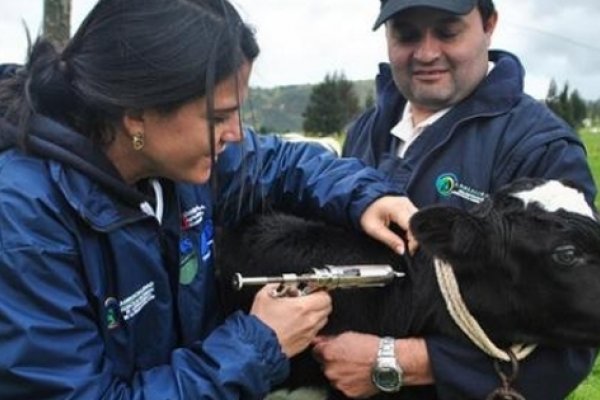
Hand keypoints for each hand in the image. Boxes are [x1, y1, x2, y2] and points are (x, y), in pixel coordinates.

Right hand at [250, 284, 331, 356]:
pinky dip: (311, 326)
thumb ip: (276, 285)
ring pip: (323, 320)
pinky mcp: (305, 343)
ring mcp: (308, 333)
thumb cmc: (261, 324)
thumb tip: (282, 284)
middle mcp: (309, 321)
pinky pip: (315, 331)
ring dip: (317, 314)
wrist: (257, 346)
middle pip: (327, 308)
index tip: (313, 289)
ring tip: (303, 312)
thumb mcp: (264, 296)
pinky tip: (298, 324)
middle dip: (320, 301)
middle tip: (309, 299)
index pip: (325, 296)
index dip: (320, 291)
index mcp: (302, 307)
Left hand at [312, 333, 433, 396]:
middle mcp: (330, 370)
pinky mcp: (348, 392)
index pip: (316, 352)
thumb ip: (329, 340)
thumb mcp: (348, 335)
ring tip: (356, 367)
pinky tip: (359, 375)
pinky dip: (349, 382)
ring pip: (334, 377)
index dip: (325, 350)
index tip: (332, 349)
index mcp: (328, 354)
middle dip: (333, 362)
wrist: (387, 362)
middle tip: (348, 358)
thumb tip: (318, 341)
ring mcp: (338, 383)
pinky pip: (344, 386)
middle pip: (324, 365)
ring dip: (340, 373)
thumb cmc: (370, 346)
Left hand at [360, 196, 418, 254]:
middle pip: (418, 222)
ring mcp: (408, 203)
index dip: (414, 239)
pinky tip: (408, 234)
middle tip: (410, 248)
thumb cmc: (368, 213)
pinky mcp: (409, 205)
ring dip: (415, 232)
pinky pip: (416, 217)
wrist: (365, 201)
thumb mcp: (374, 229)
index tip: (411, 249)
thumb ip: (389, 240)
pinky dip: (414, 227)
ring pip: (419, 220)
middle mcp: (405, 203)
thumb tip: (402, 250)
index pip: (412, 225)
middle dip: (416, 236)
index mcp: (396, 208)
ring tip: (408, 242)